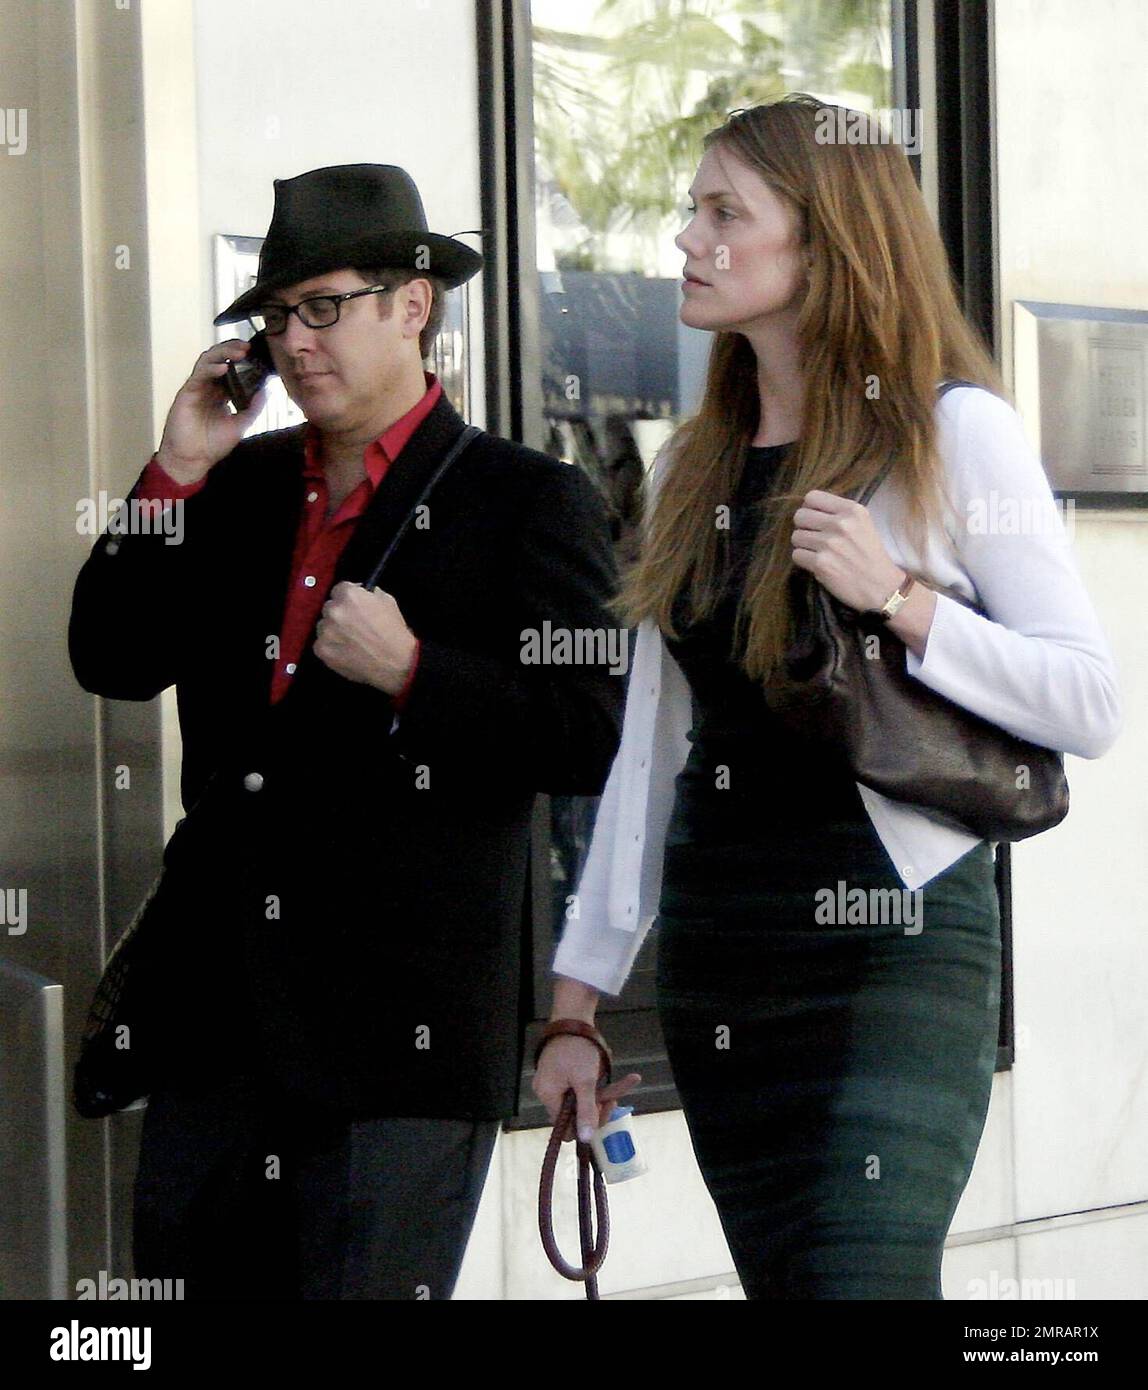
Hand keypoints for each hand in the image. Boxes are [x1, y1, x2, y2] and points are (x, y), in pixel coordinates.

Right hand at [155, 339, 268, 483]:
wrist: (193, 459)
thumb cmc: (213, 444)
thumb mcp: (240, 425)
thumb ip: (253, 408)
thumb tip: (267, 390)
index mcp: (222, 393)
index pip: (233, 370)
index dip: (244, 361)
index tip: (258, 355)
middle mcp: (210, 387)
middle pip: (220, 359)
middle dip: (233, 349)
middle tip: (248, 347)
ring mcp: (198, 387)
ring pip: (208, 361)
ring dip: (223, 353)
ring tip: (239, 352)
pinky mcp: (187, 391)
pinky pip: (198, 374)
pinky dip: (210, 368)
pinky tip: (223, 367)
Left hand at [313, 581, 417, 692]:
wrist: (396, 663)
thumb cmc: (394, 632)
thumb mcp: (388, 602)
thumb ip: (370, 594)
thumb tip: (361, 592)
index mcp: (349, 595)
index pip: (339, 589)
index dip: (348, 598)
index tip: (354, 606)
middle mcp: (333, 610)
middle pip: (329, 607)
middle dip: (340, 614)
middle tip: (353, 625)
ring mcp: (325, 631)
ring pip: (323, 626)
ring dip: (333, 630)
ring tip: (350, 641)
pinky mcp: (321, 649)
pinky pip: (321, 644)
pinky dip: (331, 647)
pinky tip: (346, 651)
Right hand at [532, 1035, 641, 1142]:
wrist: (573, 1017)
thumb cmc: (577, 1049)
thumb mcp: (585, 1081)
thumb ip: (586, 1111)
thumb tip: (584, 1140)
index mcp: (548, 1095)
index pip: (565, 1127)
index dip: (585, 1124)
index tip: (602, 1109)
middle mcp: (547, 1092)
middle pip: (575, 1114)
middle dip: (597, 1107)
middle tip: (614, 1097)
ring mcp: (554, 1082)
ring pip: (580, 1100)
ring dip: (600, 1095)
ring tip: (624, 1083)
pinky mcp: (562, 1073)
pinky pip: (579, 1088)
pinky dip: (596, 1085)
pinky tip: (626, 1079)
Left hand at [791, 489, 905, 611]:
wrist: (881, 587)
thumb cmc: (871, 556)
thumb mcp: (863, 524)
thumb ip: (839, 514)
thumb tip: (808, 509)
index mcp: (852, 510)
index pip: (812, 497)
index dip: (809, 509)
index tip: (815, 520)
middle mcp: (840, 523)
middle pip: (800, 516)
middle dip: (804, 528)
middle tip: (814, 538)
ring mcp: (829, 543)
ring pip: (796, 537)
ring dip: (803, 546)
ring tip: (818, 553)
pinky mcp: (821, 563)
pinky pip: (796, 555)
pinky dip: (804, 561)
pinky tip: (818, 564)